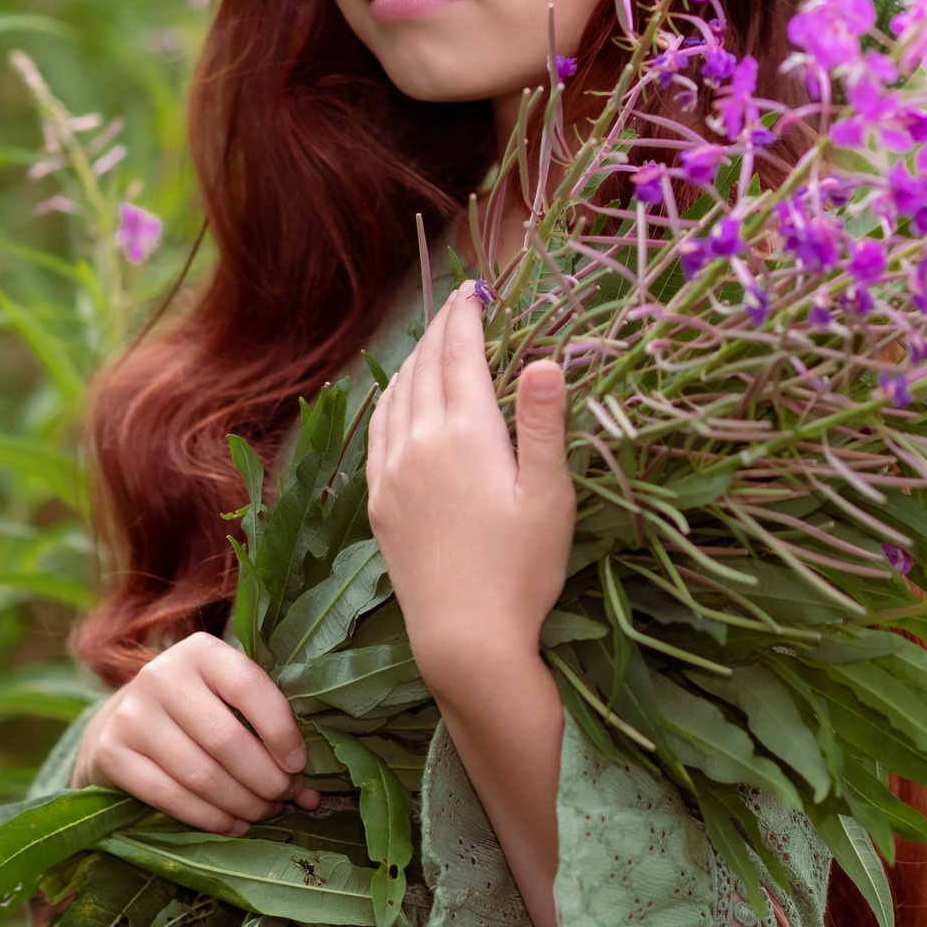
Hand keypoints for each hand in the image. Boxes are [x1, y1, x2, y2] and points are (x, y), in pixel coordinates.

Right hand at [71, 632, 321, 834]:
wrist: (121, 719)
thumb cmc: (197, 708)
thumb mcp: (226, 696)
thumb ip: (266, 728)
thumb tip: (311, 793)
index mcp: (201, 651)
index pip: (250, 687)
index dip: (281, 731)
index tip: (299, 764)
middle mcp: (162, 675)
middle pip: (227, 740)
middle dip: (266, 779)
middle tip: (285, 799)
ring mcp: (132, 714)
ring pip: (201, 774)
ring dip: (242, 804)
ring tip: (263, 814)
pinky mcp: (112, 752)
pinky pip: (170, 797)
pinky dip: (209, 818)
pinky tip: (233, 826)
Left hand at [366, 282, 573, 687]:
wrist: (464, 637)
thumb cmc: (522, 569)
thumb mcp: (549, 496)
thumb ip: (544, 424)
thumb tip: (545, 358)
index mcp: (466, 432)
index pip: (461, 353)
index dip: (467, 315)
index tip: (474, 289)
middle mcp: (420, 441)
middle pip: (425, 365)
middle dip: (441, 328)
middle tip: (458, 305)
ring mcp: (393, 471)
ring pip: (396, 394)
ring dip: (414, 359)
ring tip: (432, 341)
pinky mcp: (379, 500)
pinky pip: (377, 430)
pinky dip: (389, 398)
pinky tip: (397, 397)